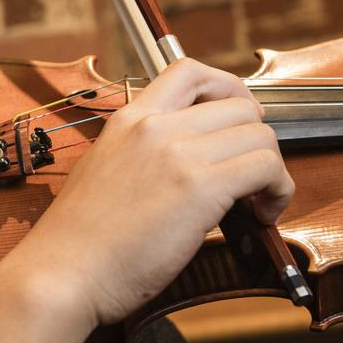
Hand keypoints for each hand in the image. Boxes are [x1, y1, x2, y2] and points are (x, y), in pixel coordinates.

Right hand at [0, 58, 293, 342]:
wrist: (64, 272)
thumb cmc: (80, 239)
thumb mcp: (104, 169)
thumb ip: (143, 153)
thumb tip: (188, 163)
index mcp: (129, 118)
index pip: (189, 71)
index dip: (227, 88)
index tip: (237, 118)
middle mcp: (155, 126)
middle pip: (239, 106)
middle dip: (256, 140)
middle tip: (252, 175)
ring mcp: (177, 152)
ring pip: (259, 135)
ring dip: (271, 168)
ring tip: (258, 200)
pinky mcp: (199, 187)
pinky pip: (265, 168)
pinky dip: (278, 190)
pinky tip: (261, 214)